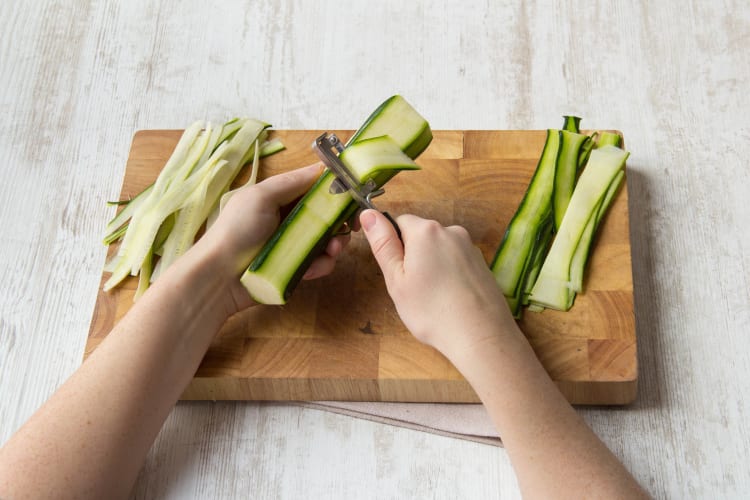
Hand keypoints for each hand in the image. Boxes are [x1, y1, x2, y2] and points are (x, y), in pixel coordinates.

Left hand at [194, 163, 349, 311]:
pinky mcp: (295, 268)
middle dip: (340, 222)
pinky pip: (318, 263)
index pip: (315, 188)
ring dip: (335, 245)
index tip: (353, 197)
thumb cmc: (236, 231)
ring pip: (327, 240)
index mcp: (280, 197)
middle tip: (348, 229)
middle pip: (327, 215)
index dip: (336, 190)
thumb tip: (321, 168)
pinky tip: (312, 270)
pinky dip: (320, 265)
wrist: (219, 278)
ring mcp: (293, 245)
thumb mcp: (261, 197)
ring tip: (331, 252)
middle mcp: (289, 219)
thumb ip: (292, 182)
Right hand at [359, 209, 518, 357]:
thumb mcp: (396, 279)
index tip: (397, 273)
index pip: (399, 222)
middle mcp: (451, 231)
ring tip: (433, 298)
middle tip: (412, 290)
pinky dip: (450, 276)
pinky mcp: (483, 264)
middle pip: (421, 236)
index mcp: (426, 231)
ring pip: (439, 251)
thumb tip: (368, 213)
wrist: (481, 336)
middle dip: (413, 257)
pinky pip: (457, 263)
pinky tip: (450, 300)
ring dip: (432, 267)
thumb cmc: (432, 311)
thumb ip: (383, 243)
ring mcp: (470, 248)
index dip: (393, 246)